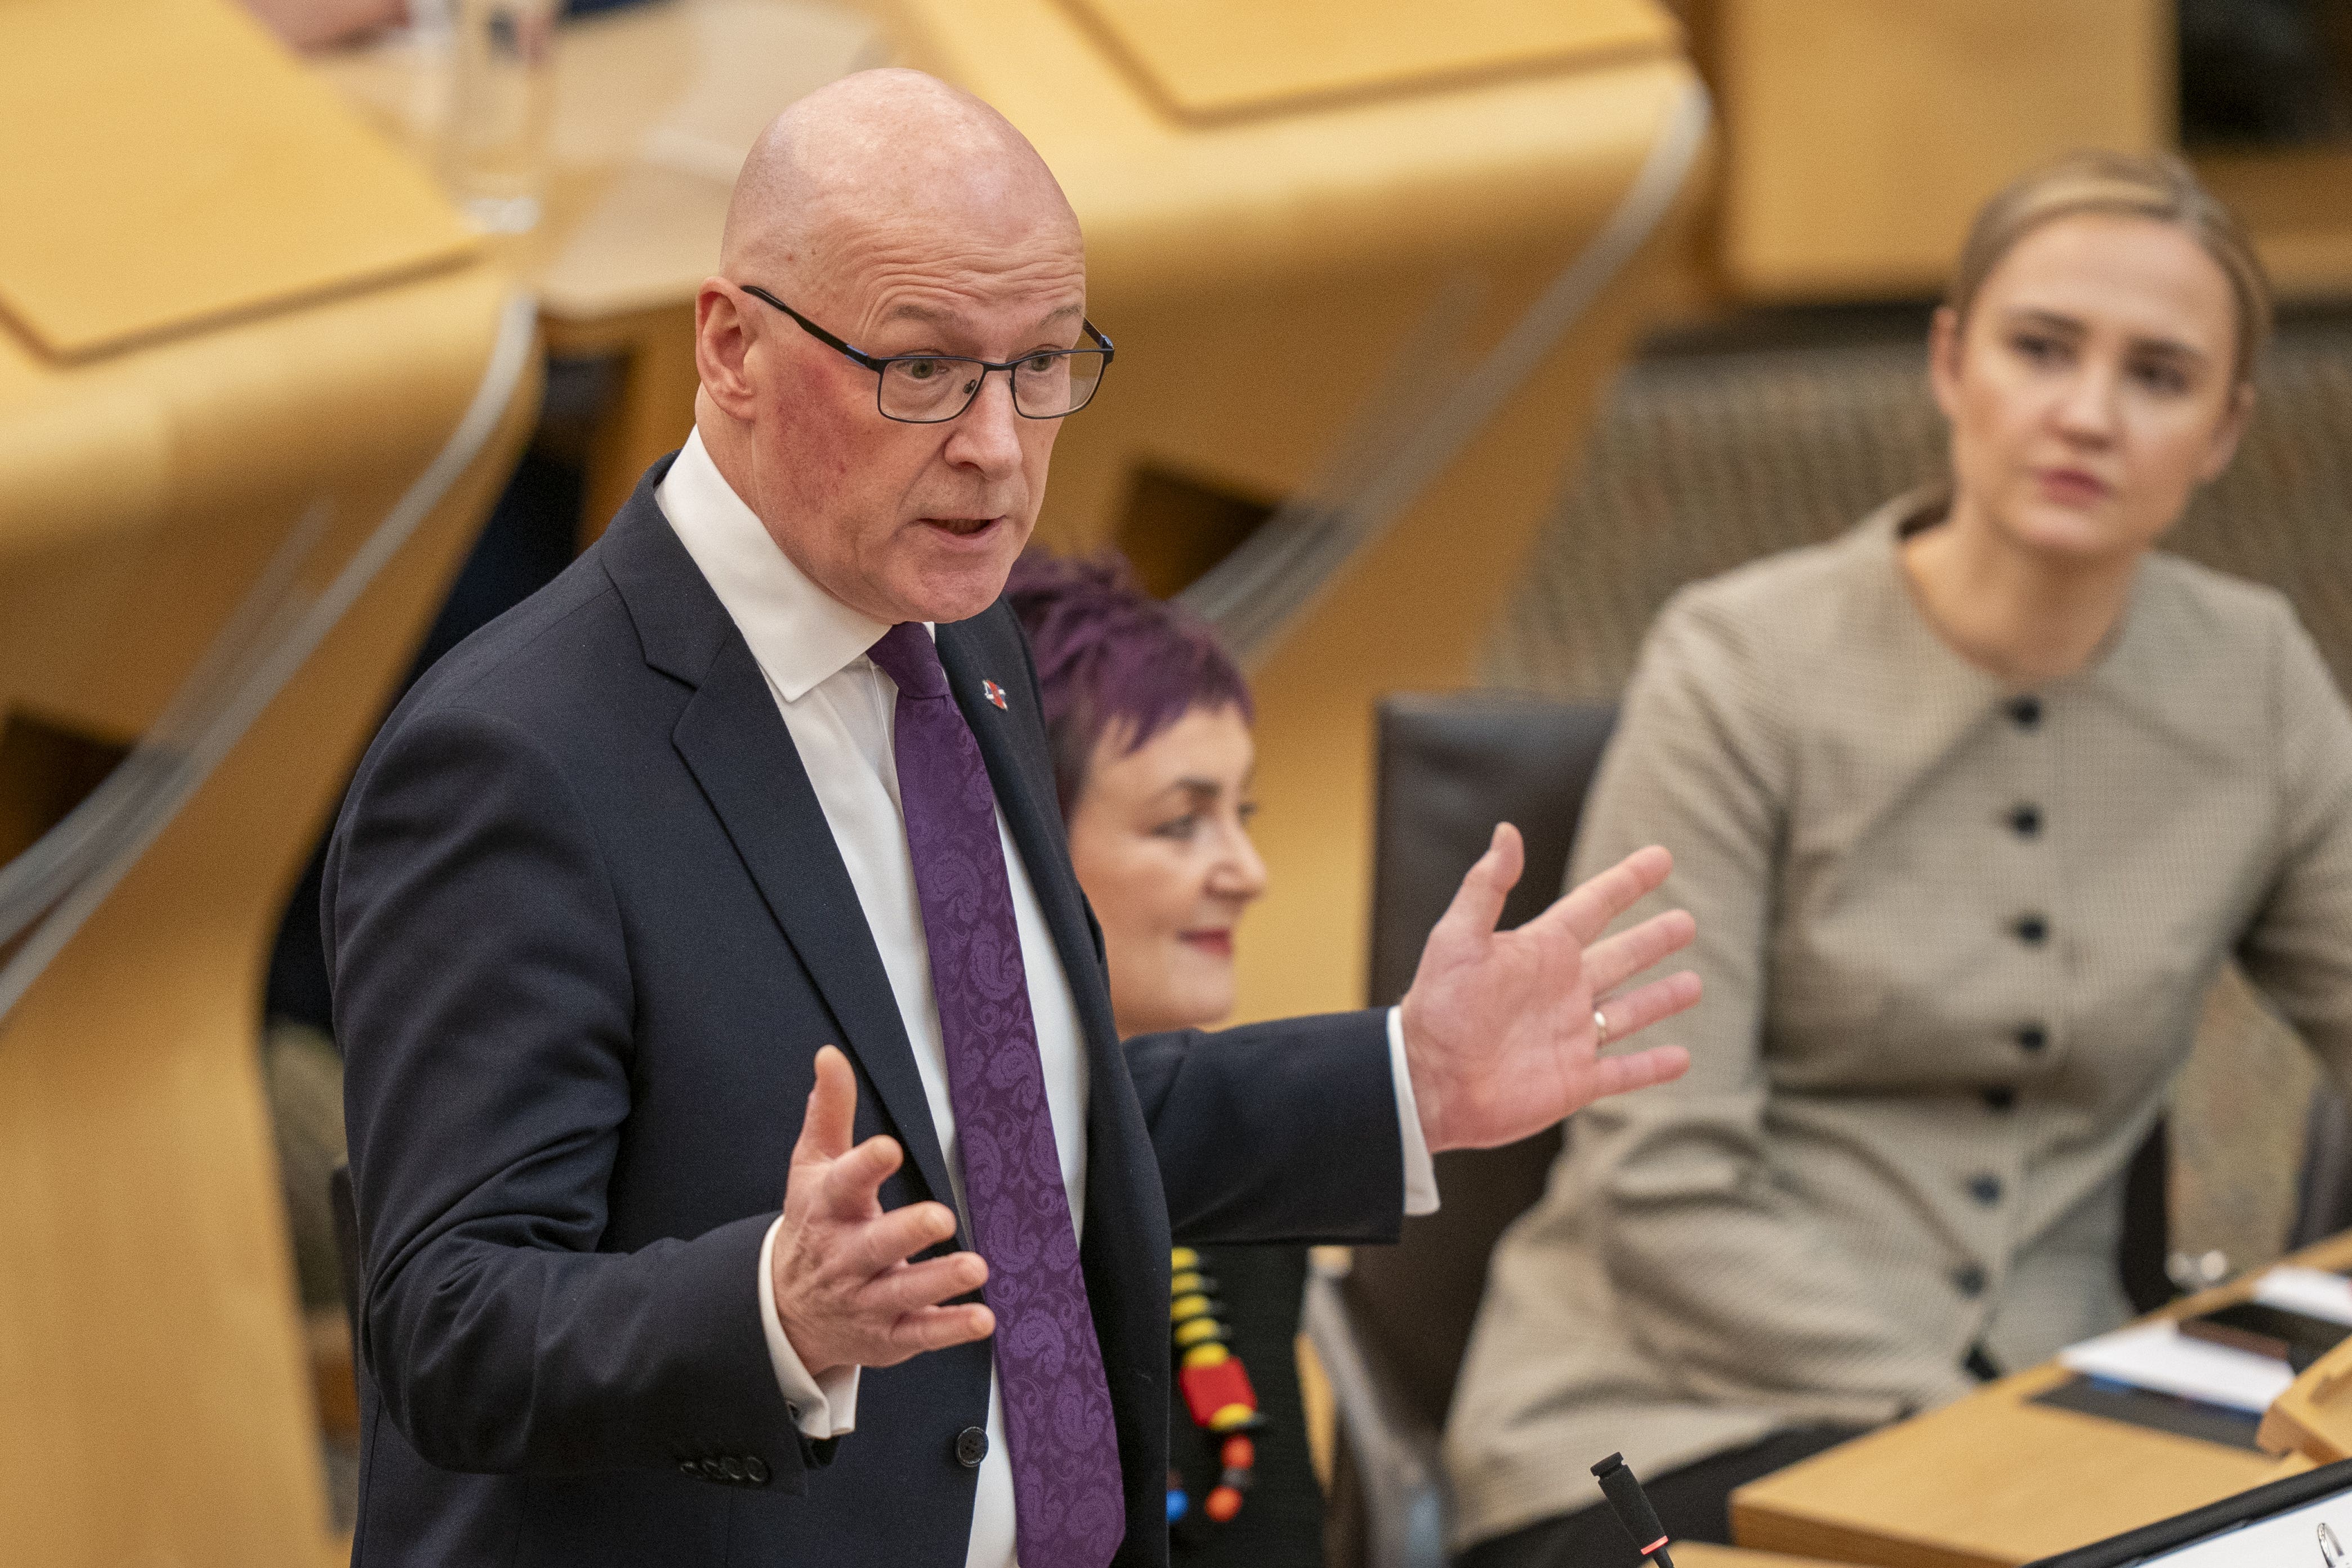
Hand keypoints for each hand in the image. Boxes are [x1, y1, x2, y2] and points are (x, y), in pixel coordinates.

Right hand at [770, 1046, 993, 1378]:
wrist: (785, 1309)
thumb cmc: (814, 1221)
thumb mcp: (812, 1166)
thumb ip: (829, 1112)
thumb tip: (831, 1055)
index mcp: (827, 1209)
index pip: (842, 1185)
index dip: (864, 1166)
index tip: (889, 1148)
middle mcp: (845, 1256)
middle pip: (873, 1246)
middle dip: (906, 1233)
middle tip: (942, 1217)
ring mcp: (866, 1299)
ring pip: (901, 1292)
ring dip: (938, 1281)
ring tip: (977, 1268)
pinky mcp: (887, 1335)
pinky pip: (919, 1333)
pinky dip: (950, 1329)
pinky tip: (984, 1319)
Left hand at [1399, 828, 1698, 1151]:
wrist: (1427, 1082)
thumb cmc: (1437, 1008)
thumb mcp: (1457, 939)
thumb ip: (1485, 886)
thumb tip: (1507, 831)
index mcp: (1540, 951)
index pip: (1594, 906)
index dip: (1627, 881)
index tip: (1661, 857)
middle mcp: (1560, 991)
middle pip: (1620, 957)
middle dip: (1653, 940)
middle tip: (1688, 922)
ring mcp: (1570, 1037)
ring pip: (1628, 1012)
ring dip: (1661, 998)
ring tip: (1695, 984)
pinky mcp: (1574, 1082)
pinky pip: (1623, 1072)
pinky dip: (1653, 1066)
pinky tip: (1683, 1058)